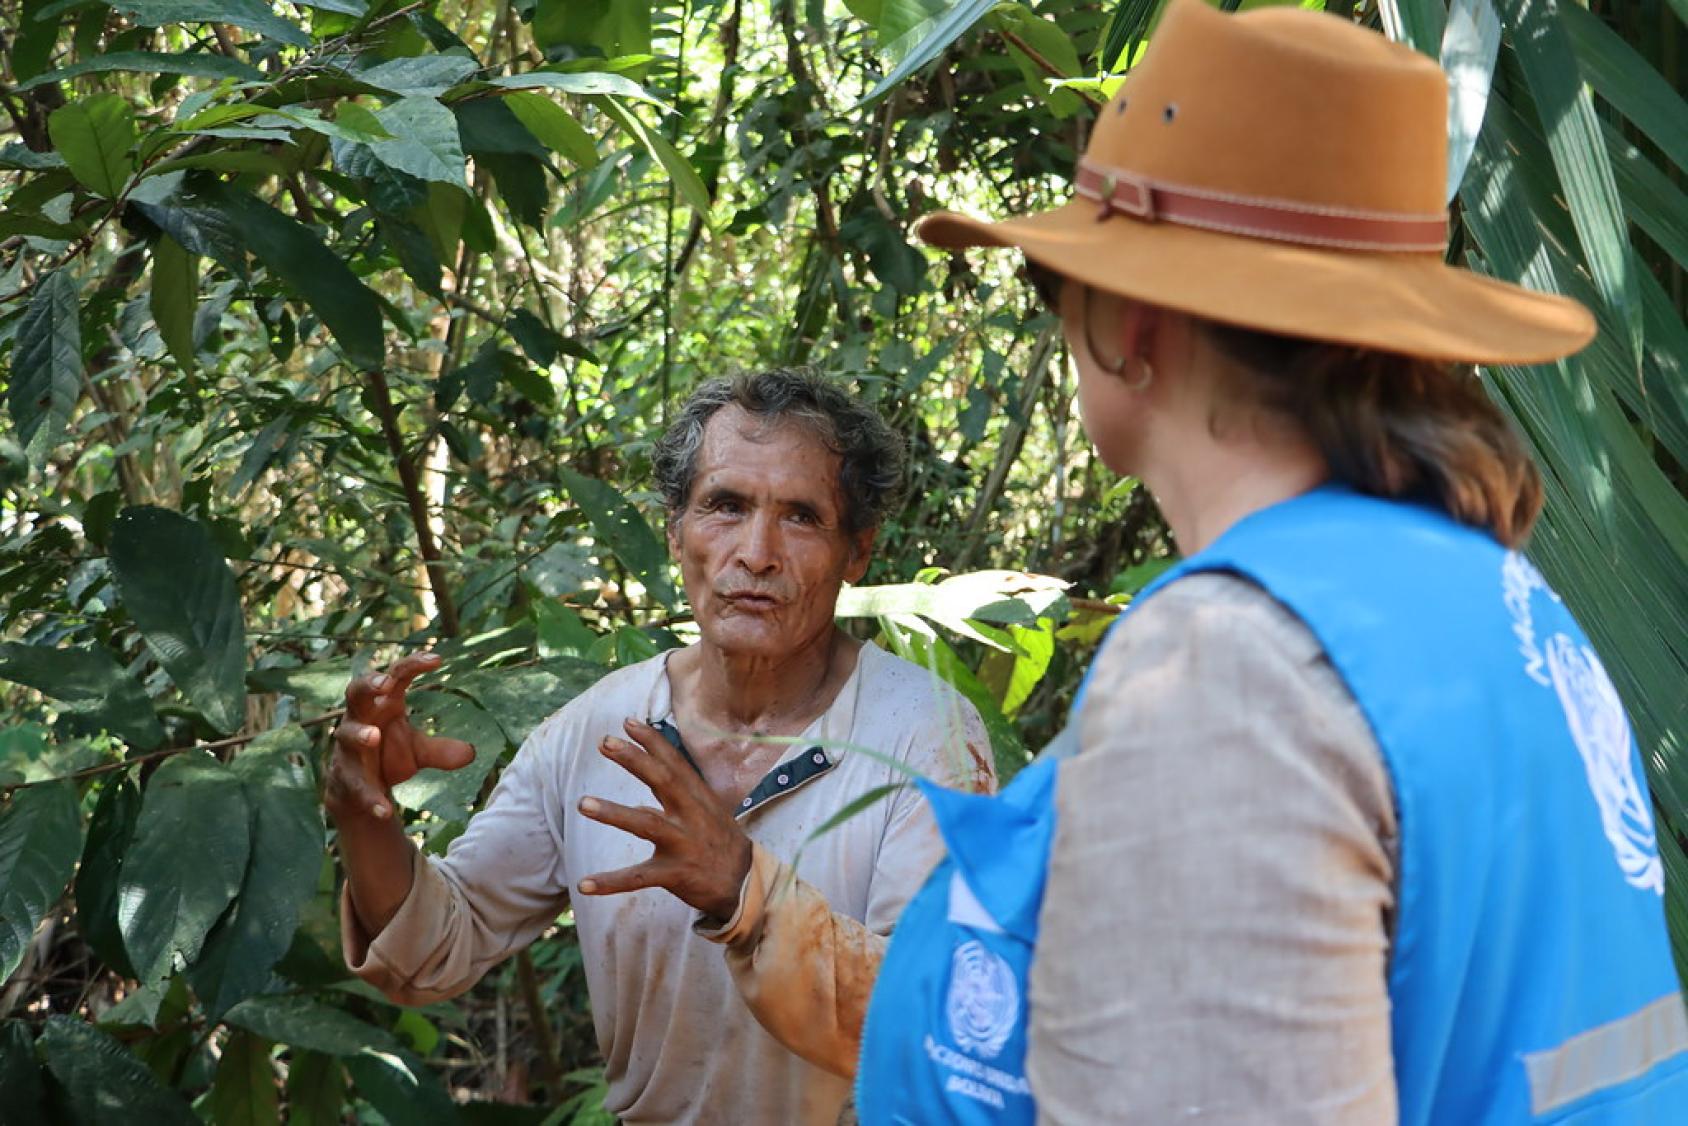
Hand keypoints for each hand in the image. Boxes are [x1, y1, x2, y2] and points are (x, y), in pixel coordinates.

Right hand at [325, 652, 474, 821]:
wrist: (355, 791)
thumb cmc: (386, 755)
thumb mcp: (416, 752)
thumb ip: (439, 751)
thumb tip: (470, 752)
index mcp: (381, 705)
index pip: (394, 676)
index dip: (412, 665)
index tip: (437, 659)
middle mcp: (359, 719)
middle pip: (355, 692)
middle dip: (368, 685)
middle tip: (385, 684)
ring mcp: (347, 747)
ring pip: (349, 735)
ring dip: (361, 734)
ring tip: (375, 736)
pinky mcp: (343, 777)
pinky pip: (356, 785)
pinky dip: (370, 797)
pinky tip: (385, 811)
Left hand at [576, 718, 754, 921]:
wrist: (746, 884)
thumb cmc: (721, 844)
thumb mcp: (706, 814)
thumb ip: (675, 804)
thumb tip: (640, 800)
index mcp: (698, 798)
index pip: (674, 763)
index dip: (652, 741)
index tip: (628, 722)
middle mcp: (691, 816)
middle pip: (662, 781)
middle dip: (634, 759)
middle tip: (605, 742)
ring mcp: (684, 844)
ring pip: (646, 825)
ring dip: (614, 813)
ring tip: (583, 803)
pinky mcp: (676, 874)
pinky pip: (639, 878)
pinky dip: (612, 882)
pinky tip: (585, 883)